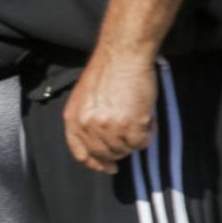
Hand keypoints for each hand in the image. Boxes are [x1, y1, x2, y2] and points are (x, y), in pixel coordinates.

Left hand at [64, 48, 157, 173]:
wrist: (122, 55)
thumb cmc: (106, 71)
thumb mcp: (84, 97)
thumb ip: (87, 120)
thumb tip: (99, 142)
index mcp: (73, 118)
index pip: (80, 153)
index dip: (95, 164)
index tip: (108, 167)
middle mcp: (88, 125)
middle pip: (105, 154)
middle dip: (120, 148)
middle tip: (130, 133)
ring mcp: (108, 128)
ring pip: (126, 149)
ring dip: (135, 137)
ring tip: (138, 116)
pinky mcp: (130, 126)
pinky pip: (142, 143)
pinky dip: (148, 133)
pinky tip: (146, 117)